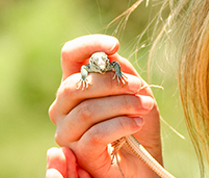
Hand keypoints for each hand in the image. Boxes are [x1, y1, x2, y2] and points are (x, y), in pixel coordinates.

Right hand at [48, 34, 162, 177]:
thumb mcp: (136, 92)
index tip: (115, 45)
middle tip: (138, 87)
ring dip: (122, 105)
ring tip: (144, 107)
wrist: (145, 163)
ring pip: (87, 110)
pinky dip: (121, 125)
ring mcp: (67, 131)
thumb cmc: (138, 125)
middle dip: (111, 82)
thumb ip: (122, 71)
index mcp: (75, 85)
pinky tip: (138, 124)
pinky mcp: (78, 153)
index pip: (70, 55)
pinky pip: (96, 134)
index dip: (89, 45)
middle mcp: (63, 107)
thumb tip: (110, 55)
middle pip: (76, 84)